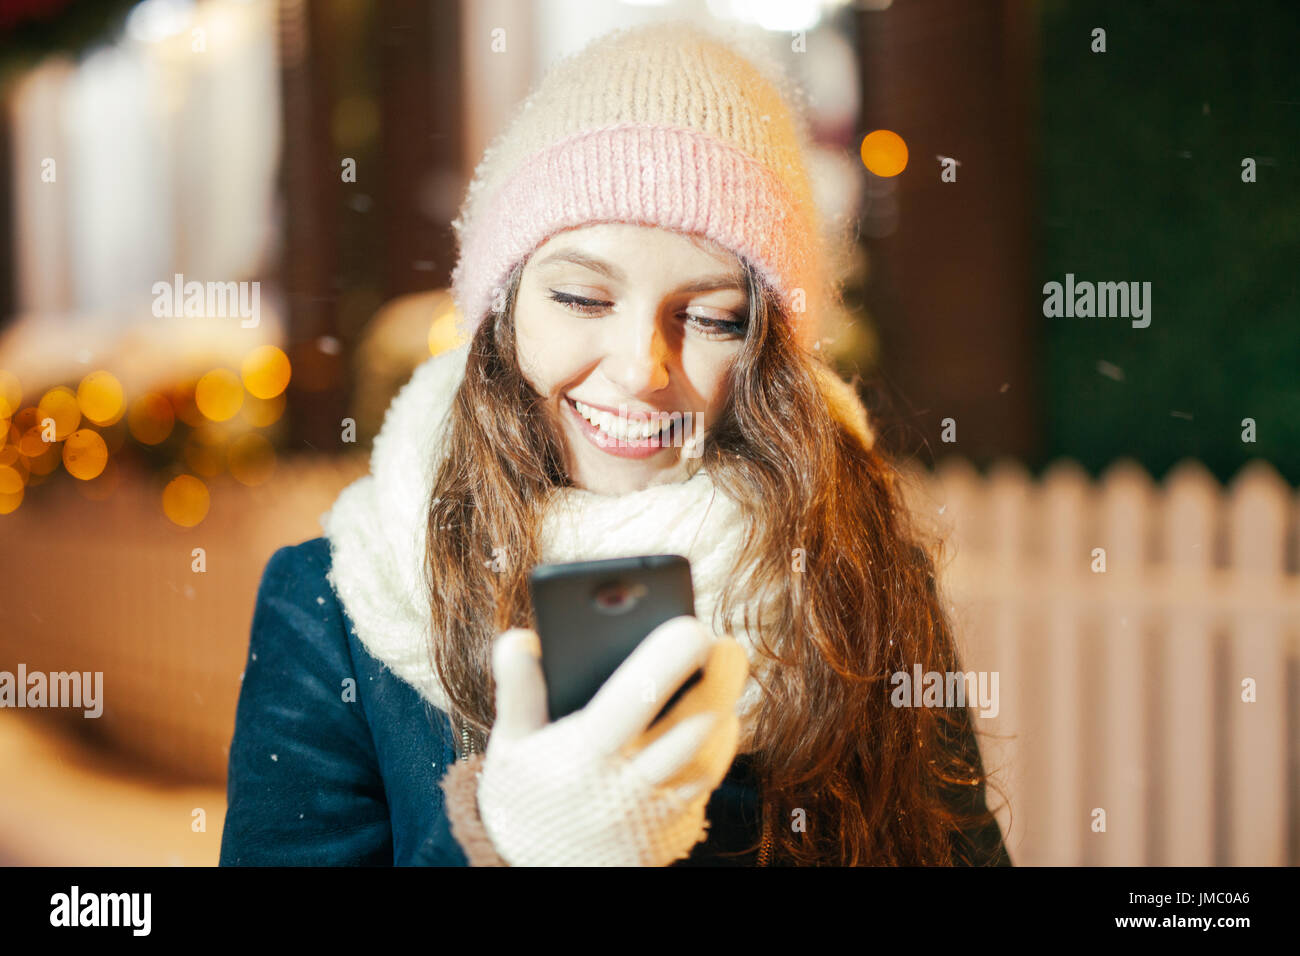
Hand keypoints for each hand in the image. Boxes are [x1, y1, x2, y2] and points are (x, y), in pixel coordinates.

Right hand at [476, 616, 748, 865]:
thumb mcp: (509, 745)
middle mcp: (627, 787)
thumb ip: (517, 689)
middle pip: (692, 729)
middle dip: (720, 682)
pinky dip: (717, 748)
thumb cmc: (525, 795)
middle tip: (727, 645)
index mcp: (584, 756)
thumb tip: (523, 638)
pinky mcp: (673, 834)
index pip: (634, 699)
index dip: (668, 659)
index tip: (692, 626)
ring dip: (722, 714)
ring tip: (723, 673)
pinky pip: (707, 786)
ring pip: (708, 760)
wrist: (541, 874)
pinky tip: (714, 717)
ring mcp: (655, 815)